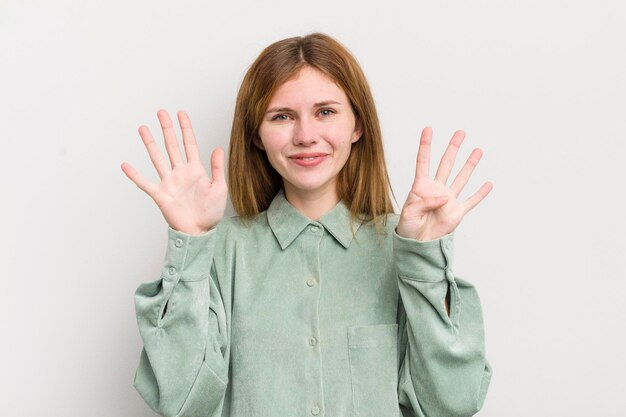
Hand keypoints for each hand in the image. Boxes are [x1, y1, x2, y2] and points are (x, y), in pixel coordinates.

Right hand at [121, 109, 227, 234]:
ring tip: (143, 128)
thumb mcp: (219, 188)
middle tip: (161, 112)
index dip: (185, 128)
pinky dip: (135, 175)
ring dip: (150, 143)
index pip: (190, 144)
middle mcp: (180, 173)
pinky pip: (145, 183)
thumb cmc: (211, 212)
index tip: (181, 113)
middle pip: (172, 146)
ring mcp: (169, 182)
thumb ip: (217, 168)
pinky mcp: (160, 195)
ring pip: (157, 158)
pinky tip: (125, 165)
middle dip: (167, 129)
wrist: (200, 231)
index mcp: (195, 170)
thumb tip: (218, 149)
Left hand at [396, 127, 492, 240]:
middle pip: (446, 164)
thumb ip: (424, 202)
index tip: (428, 129)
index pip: (423, 161)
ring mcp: (448, 199)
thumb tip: (444, 196)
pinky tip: (488, 184)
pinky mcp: (457, 212)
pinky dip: (480, 193)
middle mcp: (436, 189)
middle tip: (460, 133)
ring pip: (461, 178)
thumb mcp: (409, 213)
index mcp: (421, 187)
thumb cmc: (408, 227)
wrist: (417, 244)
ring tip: (477, 150)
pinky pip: (471, 201)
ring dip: (469, 164)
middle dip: (453, 148)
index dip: (425, 145)